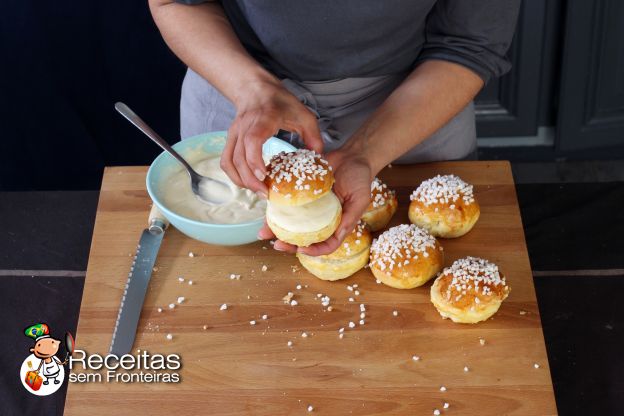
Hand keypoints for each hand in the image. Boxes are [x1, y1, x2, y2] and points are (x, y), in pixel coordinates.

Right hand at [220, 80, 322, 195]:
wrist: (256, 89)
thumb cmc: (281, 102)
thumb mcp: (304, 115)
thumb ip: (313, 137)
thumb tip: (318, 159)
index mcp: (264, 118)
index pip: (252, 140)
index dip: (255, 160)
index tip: (264, 176)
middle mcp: (245, 126)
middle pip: (239, 157)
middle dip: (250, 180)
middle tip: (265, 194)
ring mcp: (234, 133)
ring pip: (230, 161)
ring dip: (241, 180)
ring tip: (258, 191)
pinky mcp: (230, 139)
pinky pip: (226, 161)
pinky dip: (234, 175)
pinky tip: (247, 183)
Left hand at [258, 148, 372, 255]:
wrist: (352, 156)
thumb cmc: (360, 178)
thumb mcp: (361, 199)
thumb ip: (351, 217)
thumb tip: (340, 234)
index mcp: (337, 224)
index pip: (326, 245)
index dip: (314, 250)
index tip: (301, 248)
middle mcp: (322, 219)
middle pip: (305, 238)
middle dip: (289, 244)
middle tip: (276, 244)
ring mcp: (311, 208)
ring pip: (292, 224)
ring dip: (277, 229)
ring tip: (263, 232)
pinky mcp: (302, 194)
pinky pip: (289, 204)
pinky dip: (277, 208)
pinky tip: (267, 210)